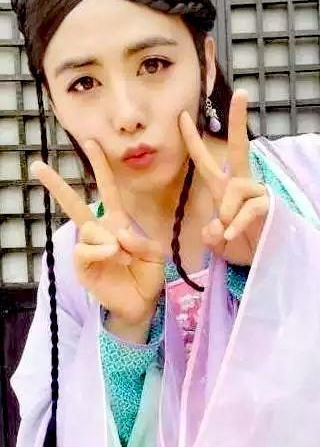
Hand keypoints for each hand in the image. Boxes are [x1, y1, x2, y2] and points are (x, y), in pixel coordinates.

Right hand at [31, 139, 164, 323]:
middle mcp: (100, 231)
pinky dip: (101, 251)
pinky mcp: (81, 266)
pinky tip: (112, 257)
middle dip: (57, 185)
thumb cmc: (147, 275)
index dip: (100, 167)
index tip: (91, 143)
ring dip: (110, 240)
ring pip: (89, 230)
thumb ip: (142, 241)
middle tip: (36, 166)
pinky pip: (85, 249)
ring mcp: (88, 248)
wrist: (142, 303)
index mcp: (118, 222)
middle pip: (75, 204)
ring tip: (124, 257)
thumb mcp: (155, 254)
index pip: (108, 190)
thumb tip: (118, 235)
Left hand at [179, 90, 268, 265]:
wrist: (263, 262)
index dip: (193, 139)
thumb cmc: (239, 247)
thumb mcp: (217, 243)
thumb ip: (211, 234)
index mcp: (222, 188)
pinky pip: (250, 208)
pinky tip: (233, 234)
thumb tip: (217, 225)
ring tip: (229, 231)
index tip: (183, 115)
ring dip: (228, 212)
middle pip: (239, 147)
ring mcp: (256, 193)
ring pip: (236, 189)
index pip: (204, 160)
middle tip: (243, 92)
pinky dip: (238, 224)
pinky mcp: (269, 205)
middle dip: (239, 120)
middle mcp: (240, 184)